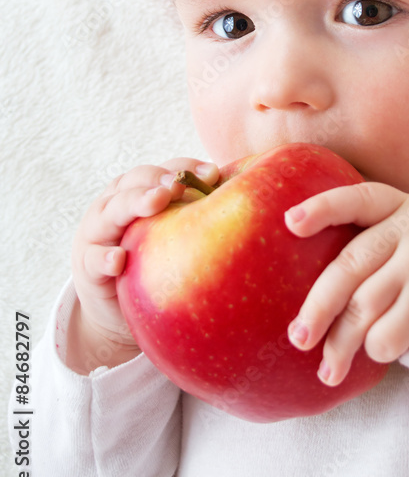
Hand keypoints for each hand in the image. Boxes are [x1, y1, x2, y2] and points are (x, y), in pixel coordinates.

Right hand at [70, 157, 219, 349]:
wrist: (117, 309)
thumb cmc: (156, 263)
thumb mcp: (175, 237)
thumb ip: (199, 219)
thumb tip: (254, 207)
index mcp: (143, 191)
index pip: (166, 170)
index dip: (188, 167)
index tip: (214, 173)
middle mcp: (118, 203)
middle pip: (137, 181)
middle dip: (160, 179)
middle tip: (179, 184)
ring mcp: (98, 232)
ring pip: (113, 209)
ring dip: (135, 202)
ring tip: (157, 201)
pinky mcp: (86, 265)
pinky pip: (94, 258)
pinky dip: (106, 257)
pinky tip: (119, 259)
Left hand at [284, 183, 408, 386]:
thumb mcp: (401, 230)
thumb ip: (364, 240)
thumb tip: (300, 282)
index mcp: (393, 206)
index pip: (354, 200)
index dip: (322, 209)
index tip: (290, 222)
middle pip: (351, 265)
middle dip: (319, 306)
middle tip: (298, 339)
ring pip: (367, 305)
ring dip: (341, 343)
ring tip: (327, 371)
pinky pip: (394, 331)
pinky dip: (379, 347)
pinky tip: (375, 354)